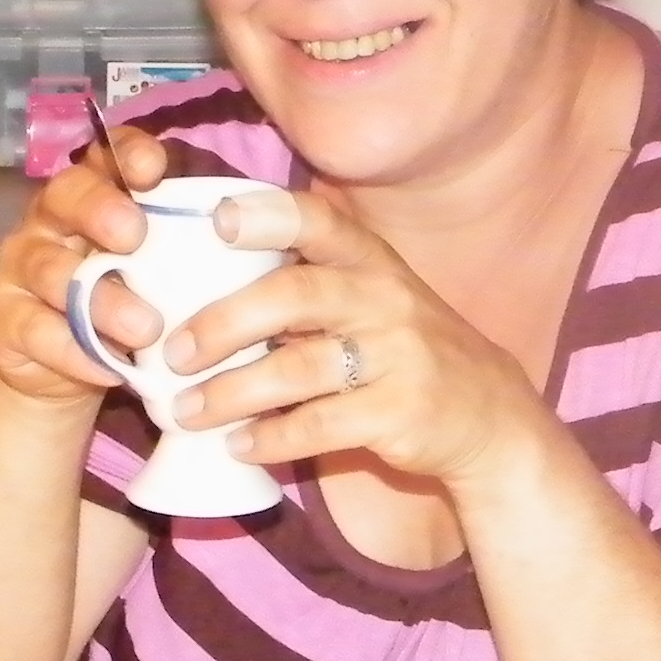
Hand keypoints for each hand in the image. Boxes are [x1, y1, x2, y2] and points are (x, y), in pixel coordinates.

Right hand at [0, 128, 170, 407]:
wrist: (61, 375)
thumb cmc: (123, 307)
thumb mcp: (156, 274)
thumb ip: (183, 250)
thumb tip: (256, 239)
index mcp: (94, 195)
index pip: (105, 155)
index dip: (126, 152)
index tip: (154, 168)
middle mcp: (50, 219)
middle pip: (67, 195)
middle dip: (101, 210)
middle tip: (135, 236)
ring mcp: (19, 265)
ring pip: (52, 270)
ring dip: (101, 301)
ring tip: (146, 329)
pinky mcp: (0, 314)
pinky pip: (33, 328)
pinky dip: (75, 351)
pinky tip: (111, 370)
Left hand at [160, 185, 550, 487]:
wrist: (487, 416)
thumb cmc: (404, 352)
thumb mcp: (372, 300)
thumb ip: (306, 288)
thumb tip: (196, 296)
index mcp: (370, 261)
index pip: (318, 221)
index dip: (266, 216)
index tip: (216, 220)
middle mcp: (386, 298)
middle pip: (294, 296)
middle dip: (224, 322)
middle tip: (173, 352)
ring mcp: (399, 356)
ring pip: (298, 368)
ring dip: (231, 392)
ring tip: (185, 412)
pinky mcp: (402, 413)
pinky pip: (320, 424)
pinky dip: (271, 438)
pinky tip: (238, 444)